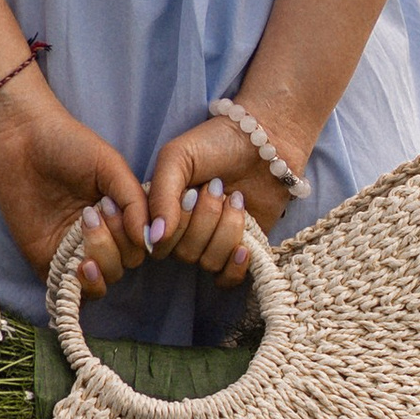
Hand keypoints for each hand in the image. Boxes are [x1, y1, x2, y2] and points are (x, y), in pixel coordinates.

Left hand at [0, 85, 147, 297]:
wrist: (20, 138)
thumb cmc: (67, 144)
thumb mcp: (110, 165)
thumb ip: (134, 200)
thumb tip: (150, 239)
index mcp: (119, 214)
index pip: (141, 245)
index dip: (133, 236)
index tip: (111, 206)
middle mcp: (101, 235)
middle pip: (124, 265)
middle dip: (114, 246)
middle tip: (90, 213)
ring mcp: (73, 250)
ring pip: (103, 281)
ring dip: (101, 265)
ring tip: (82, 235)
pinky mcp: (47, 261)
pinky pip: (71, 290)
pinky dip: (81, 287)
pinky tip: (79, 267)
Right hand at [143, 115, 293, 288]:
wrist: (265, 139)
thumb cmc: (216, 142)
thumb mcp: (177, 157)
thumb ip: (161, 195)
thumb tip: (155, 239)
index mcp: (162, 210)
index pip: (157, 241)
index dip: (176, 222)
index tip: (191, 192)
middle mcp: (184, 231)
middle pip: (184, 253)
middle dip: (205, 219)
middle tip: (217, 187)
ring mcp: (212, 242)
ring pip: (208, 262)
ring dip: (226, 229)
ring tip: (236, 198)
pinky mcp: (240, 250)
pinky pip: (228, 278)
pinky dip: (235, 267)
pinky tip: (244, 247)